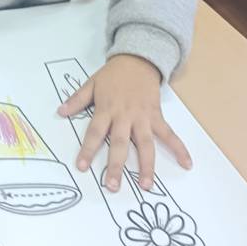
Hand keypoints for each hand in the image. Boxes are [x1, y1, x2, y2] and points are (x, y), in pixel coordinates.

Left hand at [58, 54, 191, 191]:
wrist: (138, 60)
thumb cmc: (113, 74)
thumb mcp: (91, 83)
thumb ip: (76, 100)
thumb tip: (59, 112)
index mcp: (106, 109)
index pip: (95, 132)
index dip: (88, 150)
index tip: (82, 167)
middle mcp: (124, 116)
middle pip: (119, 143)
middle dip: (116, 165)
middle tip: (113, 186)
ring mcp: (142, 117)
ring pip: (145, 144)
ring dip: (146, 165)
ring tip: (146, 185)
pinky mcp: (157, 116)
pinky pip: (169, 134)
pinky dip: (179, 148)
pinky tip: (187, 163)